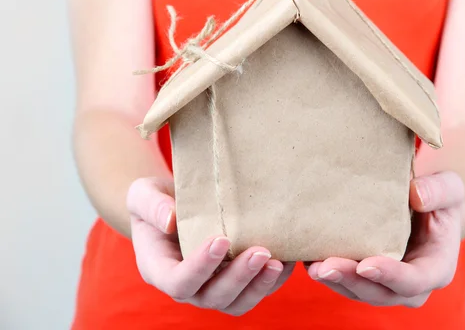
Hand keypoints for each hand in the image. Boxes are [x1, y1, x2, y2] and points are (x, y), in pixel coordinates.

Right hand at [126, 177, 294, 315]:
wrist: (173, 205)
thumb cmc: (156, 199)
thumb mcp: (143, 194)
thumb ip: (151, 206)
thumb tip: (170, 219)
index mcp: (159, 269)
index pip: (179, 281)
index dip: (200, 266)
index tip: (221, 239)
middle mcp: (188, 287)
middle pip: (213, 297)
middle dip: (239, 278)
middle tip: (261, 252)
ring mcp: (212, 288)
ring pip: (237, 302)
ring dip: (259, 286)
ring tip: (278, 262)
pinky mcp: (234, 283)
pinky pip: (255, 291)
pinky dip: (273, 280)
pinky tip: (288, 258)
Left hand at [306, 171, 464, 306]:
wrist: (427, 206)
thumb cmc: (439, 198)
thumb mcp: (450, 187)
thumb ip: (439, 190)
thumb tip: (416, 195)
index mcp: (436, 267)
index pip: (414, 281)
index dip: (390, 276)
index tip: (365, 264)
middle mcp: (411, 285)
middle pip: (380, 293)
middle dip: (351, 281)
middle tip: (325, 267)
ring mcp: (387, 284)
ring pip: (359, 292)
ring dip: (335, 281)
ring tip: (312, 266)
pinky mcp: (367, 276)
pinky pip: (346, 282)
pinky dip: (328, 274)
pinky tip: (309, 259)